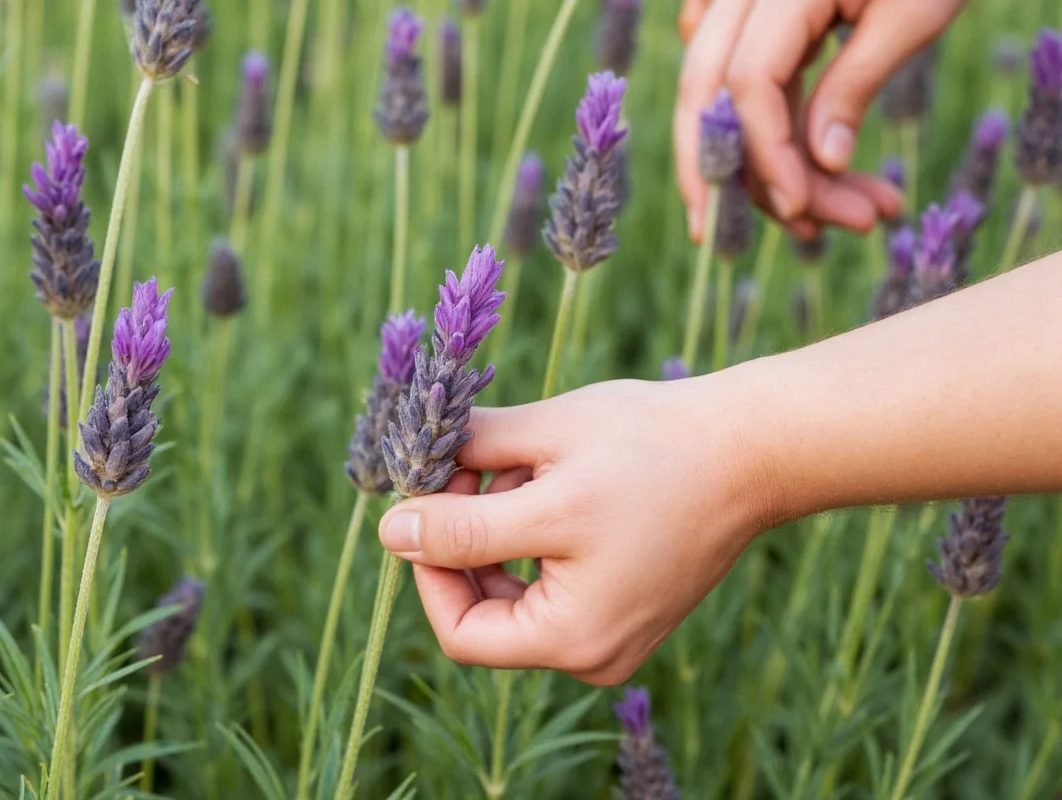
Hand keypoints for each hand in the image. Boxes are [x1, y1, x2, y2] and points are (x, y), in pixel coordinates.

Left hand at [376, 379, 773, 685]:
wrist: (753, 445)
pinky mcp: (628, 604)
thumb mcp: (546, 467)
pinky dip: (533, 532)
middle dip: (465, 534)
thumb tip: (392, 528)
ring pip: (515, 587)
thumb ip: (461, 508)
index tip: (430, 494)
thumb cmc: (655, 449)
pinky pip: (552, 579)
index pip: (459, 628)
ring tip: (514, 458)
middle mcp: (594, 652)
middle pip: (486, 607)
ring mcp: (614, 630)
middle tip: (471, 464)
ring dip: (496, 526)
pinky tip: (544, 474)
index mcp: (573, 638)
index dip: (428, 561)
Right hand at [674, 0, 965, 241]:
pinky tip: (819, 167)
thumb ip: (856, 85)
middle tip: (724, 242)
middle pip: (701, 92)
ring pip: (723, 98)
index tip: (800, 210)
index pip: (748, 84)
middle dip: (715, 174)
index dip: (767, 155)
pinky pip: (739, 83)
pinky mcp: (753, 18)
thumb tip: (819, 166)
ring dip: (774, 165)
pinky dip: (775, 133)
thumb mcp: (914, 13)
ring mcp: (739, 1)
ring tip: (854, 211)